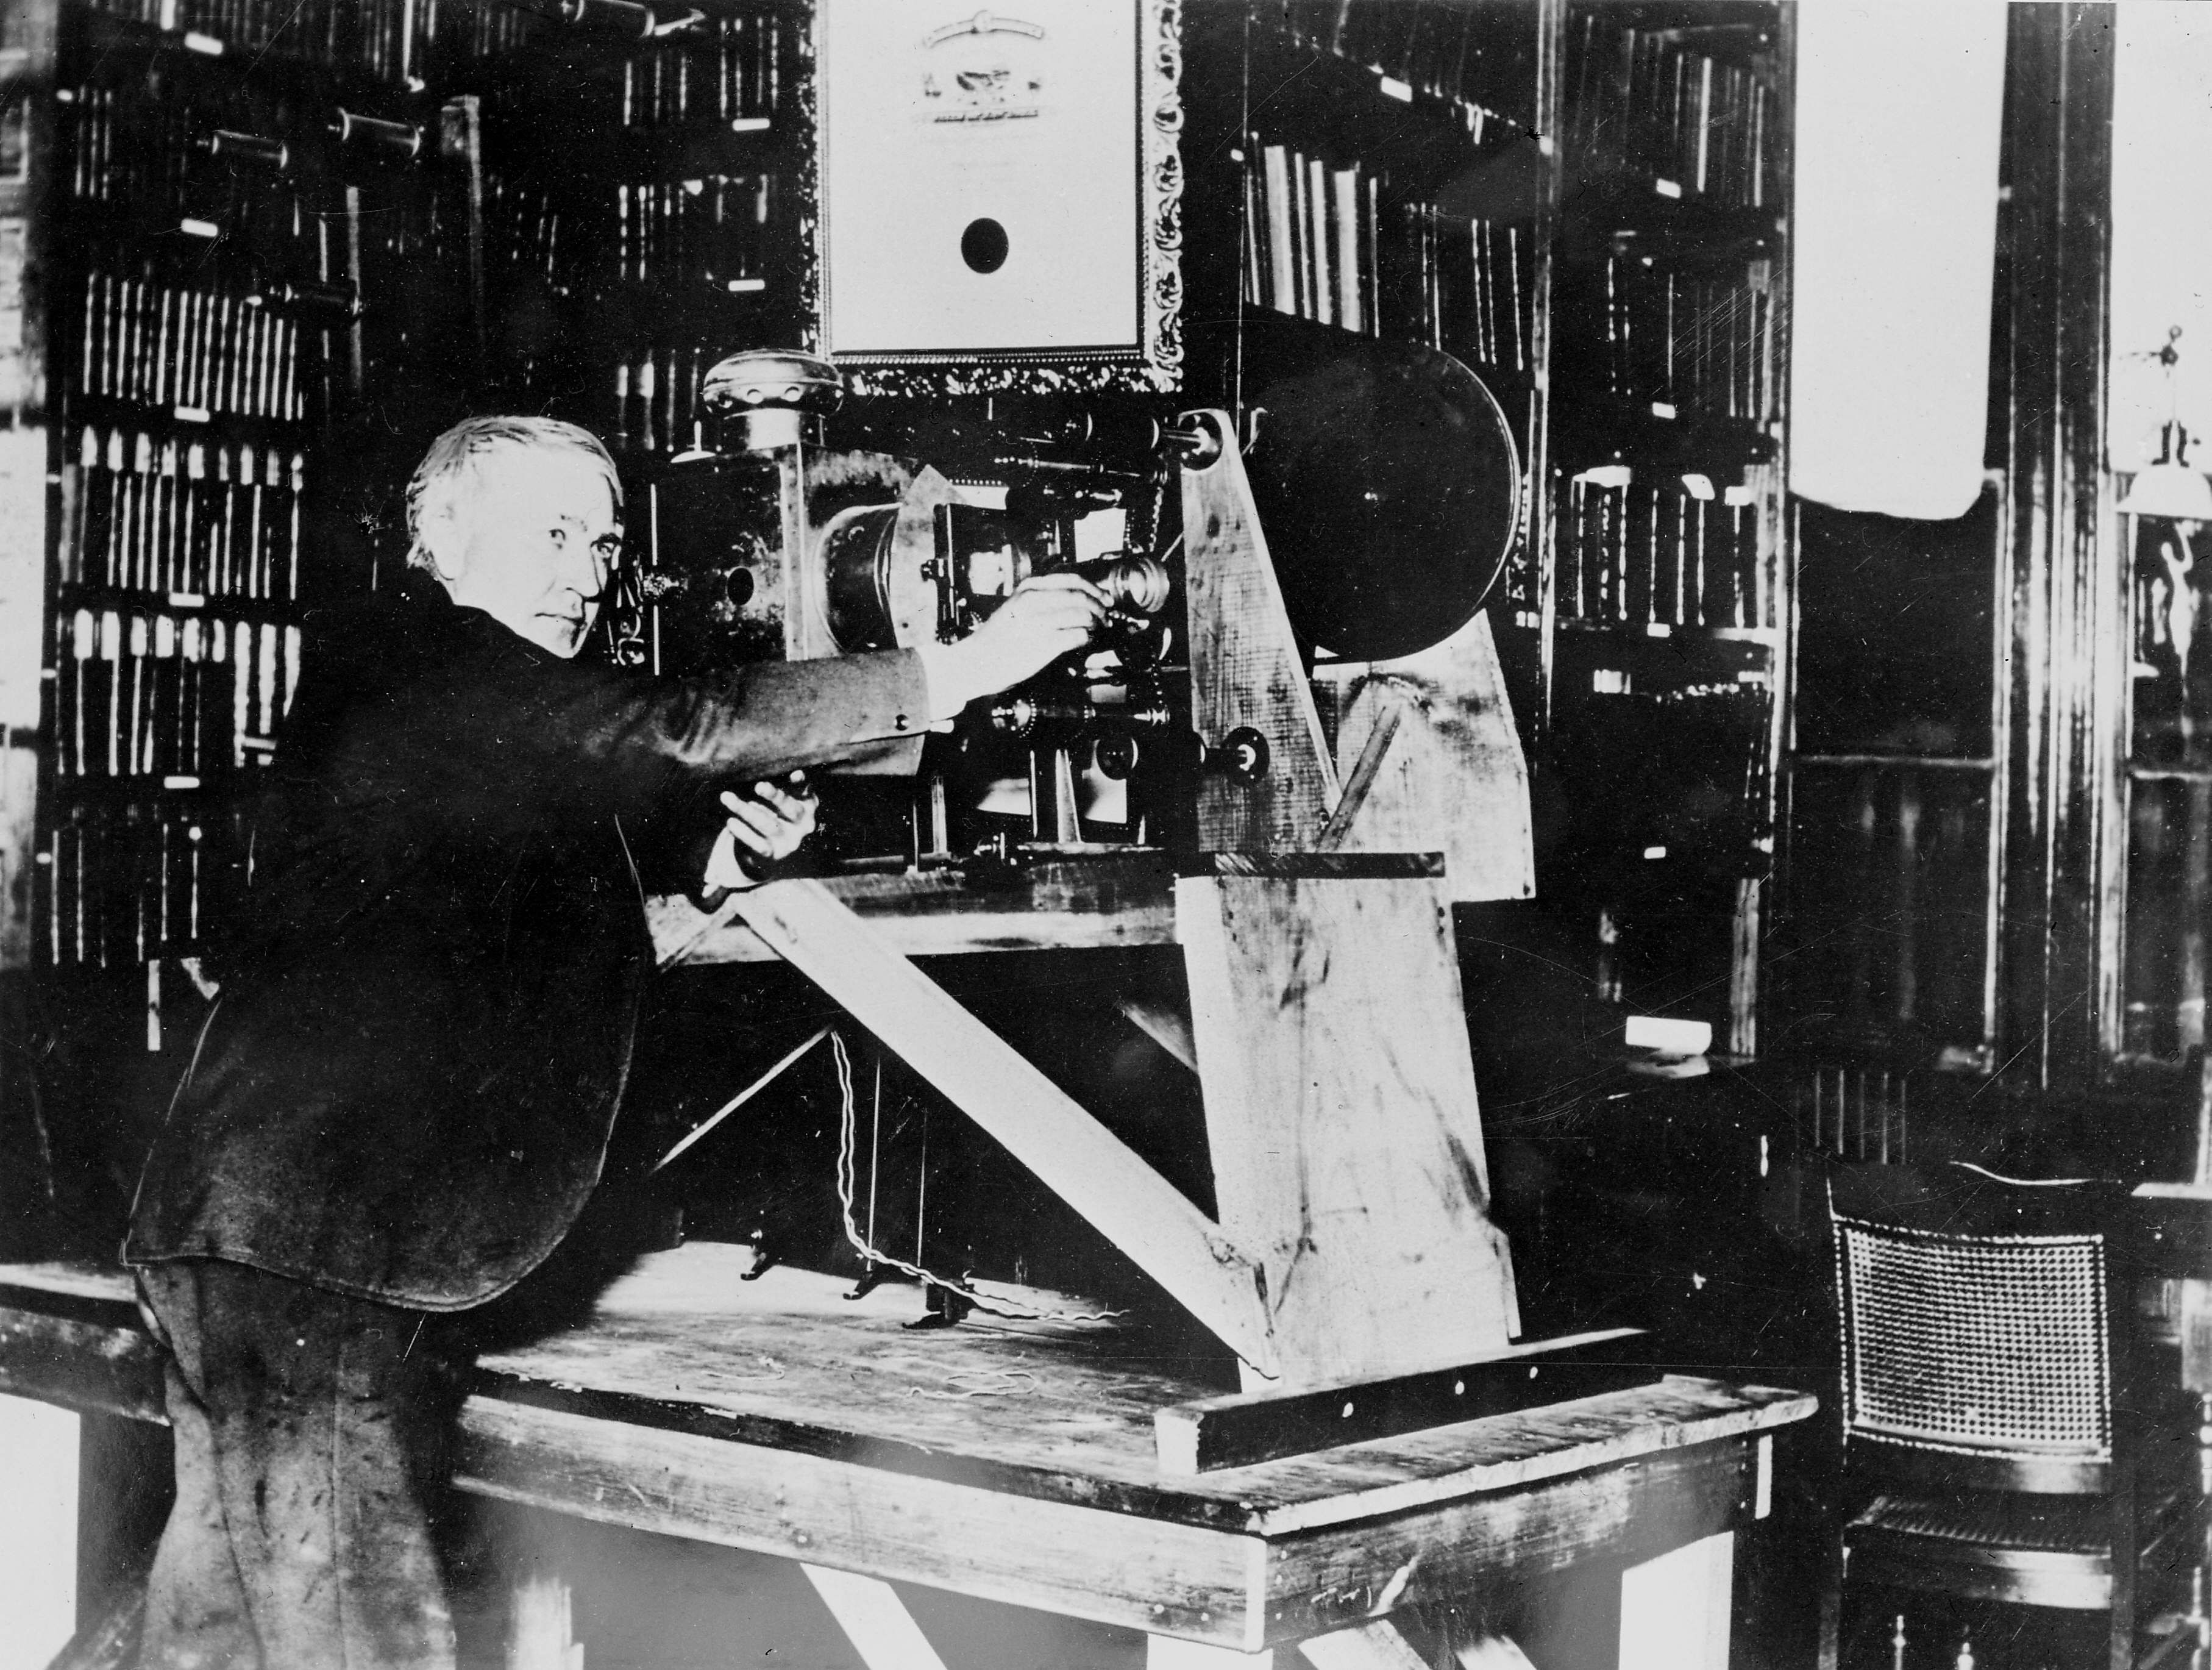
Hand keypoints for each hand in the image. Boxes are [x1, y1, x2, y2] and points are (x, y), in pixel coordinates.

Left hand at [703, 772, 817, 891]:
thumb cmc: (778, 815)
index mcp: (808, 806)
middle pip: (791, 809)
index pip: (807, 792)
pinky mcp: (773, 854)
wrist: (774, 851)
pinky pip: (757, 843)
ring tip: (727, 797)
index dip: (802, 784)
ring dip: (745, 810)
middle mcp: (802, 825)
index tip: (796, 774)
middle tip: (759, 786)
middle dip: (775, 796)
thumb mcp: (786, 801)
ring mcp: (788, 841)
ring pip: (767, 824)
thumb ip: (787, 787)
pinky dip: (743, 832)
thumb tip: (785, 776)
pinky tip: (731, 822)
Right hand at [931, 573, 1107, 712]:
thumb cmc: (997, 638)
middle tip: (1104, 616)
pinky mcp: (1044, 644)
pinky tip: (1082, 641)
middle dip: (1099, 607)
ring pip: (1083, 615)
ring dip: (1095, 623)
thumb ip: (1042, 599)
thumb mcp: (1016, 606)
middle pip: (1081, 597)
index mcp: (1028, 589)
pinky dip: (1086, 638)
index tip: (1103, 597)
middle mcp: (1034, 602)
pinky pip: (1078, 636)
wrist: (976, 661)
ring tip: (1094, 630)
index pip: (1071, 580)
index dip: (1093, 588)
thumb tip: (1078, 599)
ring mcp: (1039, 622)